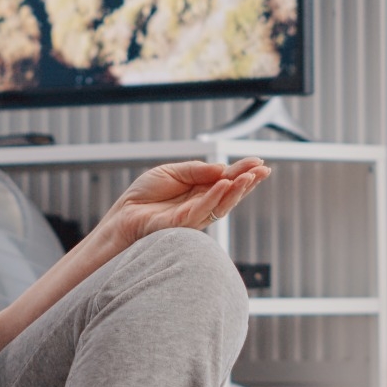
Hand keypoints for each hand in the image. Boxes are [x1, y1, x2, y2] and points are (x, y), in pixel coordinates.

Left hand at [100, 158, 270, 246]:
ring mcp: (194, 217)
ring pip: (221, 205)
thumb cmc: (144, 196)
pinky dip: (213, 197)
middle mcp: (201, 205)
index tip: (260, 162)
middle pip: (230, 194)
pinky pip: (201, 211)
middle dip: (248, 182)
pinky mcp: (181, 225)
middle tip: (264, 170)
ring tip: (250, 177)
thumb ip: (196, 171)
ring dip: (237, 190)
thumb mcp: (172, 172)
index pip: (227, 180)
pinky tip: (224, 185)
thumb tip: (222, 168)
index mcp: (200, 191)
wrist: (123, 215)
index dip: (243, 171)